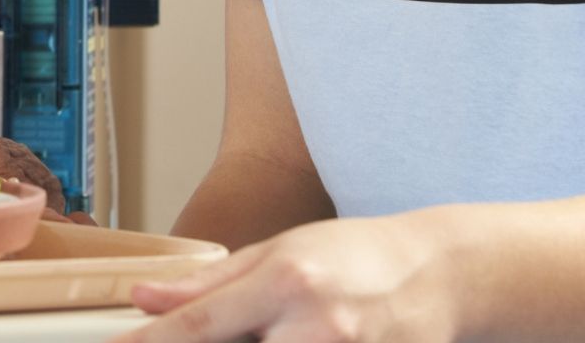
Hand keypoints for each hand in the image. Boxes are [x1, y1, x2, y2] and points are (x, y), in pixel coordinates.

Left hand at [111, 215, 456, 342]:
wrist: (441, 274)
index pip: (199, 326)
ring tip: (261, 331)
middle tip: (199, 333)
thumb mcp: (277, 250)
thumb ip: (208, 282)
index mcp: (286, 281)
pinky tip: (283, 340)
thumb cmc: (355, 254)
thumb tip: (144, 296)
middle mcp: (316, 326)